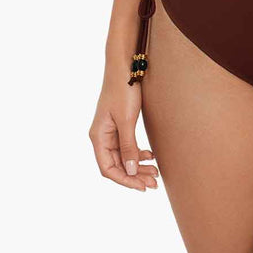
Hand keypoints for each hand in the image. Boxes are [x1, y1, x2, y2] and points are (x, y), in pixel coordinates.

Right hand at [89, 76, 159, 190]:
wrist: (125, 66)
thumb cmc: (123, 90)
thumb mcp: (127, 120)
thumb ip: (128, 147)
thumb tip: (130, 172)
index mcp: (98, 137)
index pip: (108, 168)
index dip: (124, 180)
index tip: (142, 187)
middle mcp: (101, 136)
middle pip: (117, 165)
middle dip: (135, 175)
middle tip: (154, 183)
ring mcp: (110, 130)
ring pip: (123, 156)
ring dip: (138, 166)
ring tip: (155, 172)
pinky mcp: (119, 124)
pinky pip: (127, 146)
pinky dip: (138, 153)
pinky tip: (150, 156)